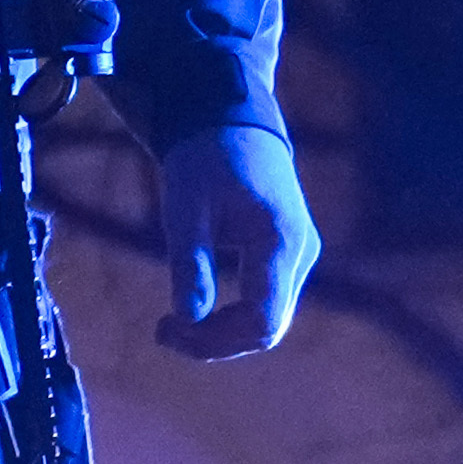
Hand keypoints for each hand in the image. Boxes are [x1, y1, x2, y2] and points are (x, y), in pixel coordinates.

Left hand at [155, 122, 315, 359]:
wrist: (233, 123)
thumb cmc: (207, 159)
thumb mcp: (186, 209)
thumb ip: (189, 263)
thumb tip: (187, 319)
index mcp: (281, 241)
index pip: (263, 320)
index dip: (216, 340)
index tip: (167, 329)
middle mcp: (301, 254)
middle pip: (266, 328)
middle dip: (214, 340)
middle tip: (161, 331)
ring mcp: (298, 256)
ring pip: (266, 321)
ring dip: (220, 333)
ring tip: (168, 326)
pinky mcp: (286, 257)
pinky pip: (263, 304)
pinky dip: (228, 317)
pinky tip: (192, 312)